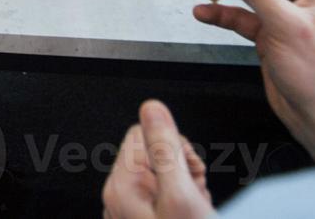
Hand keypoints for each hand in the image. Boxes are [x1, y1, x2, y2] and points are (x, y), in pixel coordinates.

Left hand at [102, 101, 212, 218]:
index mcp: (121, 186)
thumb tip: (151, 107)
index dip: (173, 146)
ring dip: (185, 189)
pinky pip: (162, 199)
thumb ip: (165, 149)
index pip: (143, 132)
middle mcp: (119, 198)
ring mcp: (130, 213)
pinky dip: (182, 205)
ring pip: (162, 178)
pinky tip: (191, 215)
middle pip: (153, 155)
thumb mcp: (181, 195)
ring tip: (196, 208)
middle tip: (195, 195)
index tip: (188, 169)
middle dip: (182, 170)